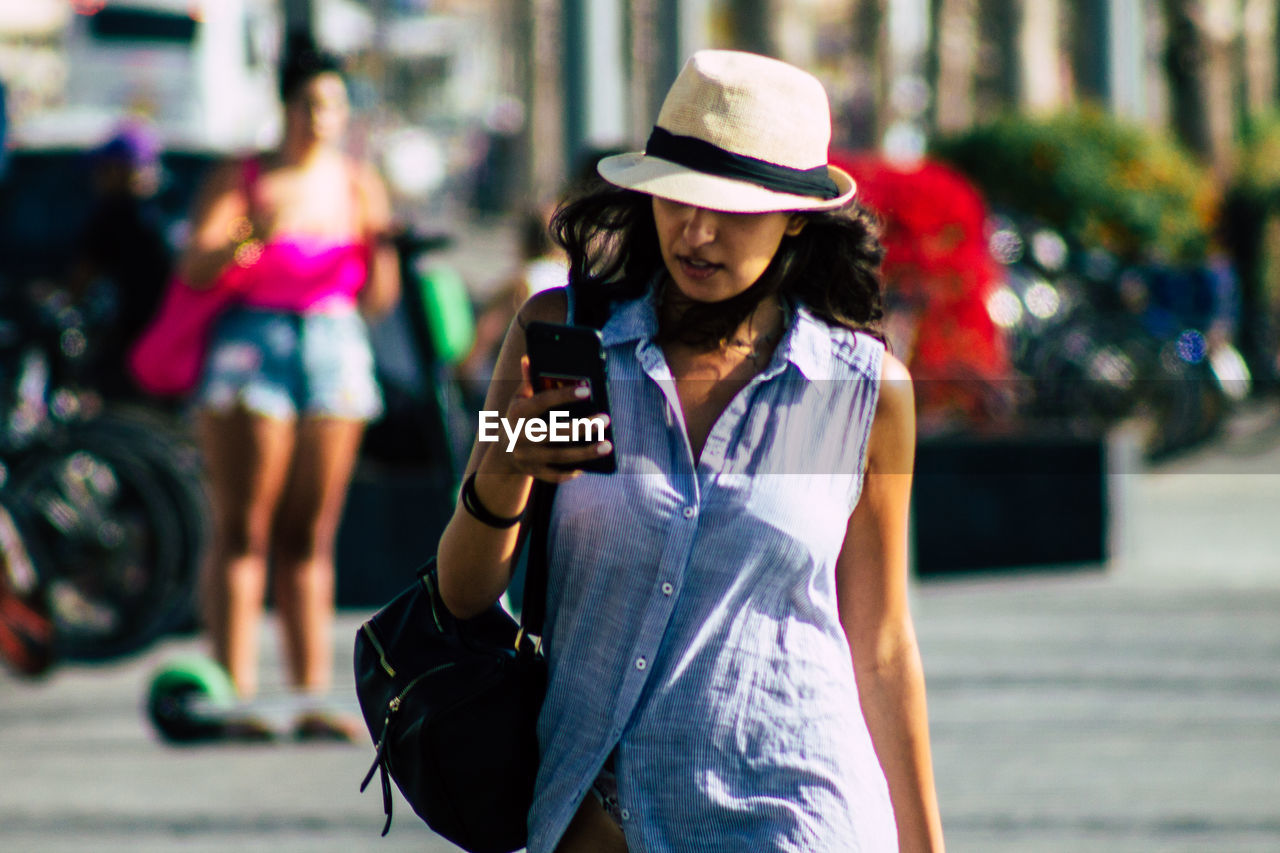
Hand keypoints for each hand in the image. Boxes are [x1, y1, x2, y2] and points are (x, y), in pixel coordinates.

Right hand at [480, 357, 611, 483]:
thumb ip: (528, 380)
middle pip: (554, 433)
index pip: (542, 402)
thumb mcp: (519, 398)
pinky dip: (571, 472)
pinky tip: (589, 466)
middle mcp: (520, 435)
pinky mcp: (533, 472)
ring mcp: (527, 456)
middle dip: (581, 427)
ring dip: (585, 452)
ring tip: (608, 445)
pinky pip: (555, 475)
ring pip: (559, 456)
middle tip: (605, 419)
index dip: (563, 396)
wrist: (502, 453)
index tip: (587, 390)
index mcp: (518, 413)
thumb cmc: (519, 418)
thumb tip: (529, 357)